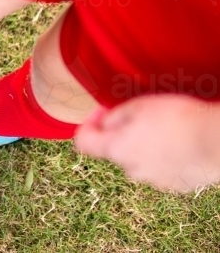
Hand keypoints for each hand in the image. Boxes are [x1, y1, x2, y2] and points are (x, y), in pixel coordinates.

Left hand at [75, 95, 219, 192]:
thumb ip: (114, 115)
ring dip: (144, 145)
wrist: (217, 142)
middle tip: (141, 115)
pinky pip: (160, 168)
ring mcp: (154, 180)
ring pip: (139, 159)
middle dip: (121, 133)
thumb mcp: (139, 105)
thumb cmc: (178, 119)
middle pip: (115, 150)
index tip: (101, 111)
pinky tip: (179, 142)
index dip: (88, 124)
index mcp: (117, 150)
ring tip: (165, 128)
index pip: (84, 143)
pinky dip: (163, 156)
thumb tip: (105, 121)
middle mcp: (132, 170)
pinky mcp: (175, 185)